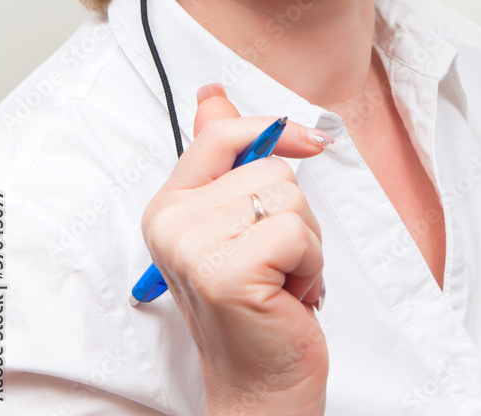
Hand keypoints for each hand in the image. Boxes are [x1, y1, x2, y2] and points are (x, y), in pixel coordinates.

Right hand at [141, 85, 329, 415]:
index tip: (310, 142)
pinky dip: (309, 264)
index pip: (219, 133)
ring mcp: (193, 246)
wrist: (262, 386)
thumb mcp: (236, 224)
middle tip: (276, 262)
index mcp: (169, 205)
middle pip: (269, 167)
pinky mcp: (226, 271)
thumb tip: (212, 93)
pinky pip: (296, 231)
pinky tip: (287, 295)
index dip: (272, 129)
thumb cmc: (257, 305)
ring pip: (287, 196)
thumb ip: (224, 158)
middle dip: (293, 214)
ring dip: (304, 242)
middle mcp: (171, 222)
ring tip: (281, 279)